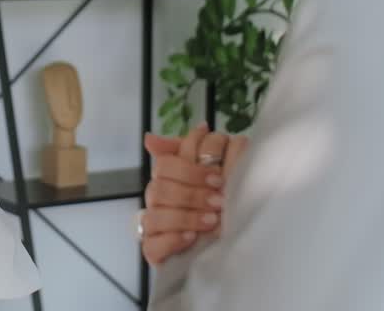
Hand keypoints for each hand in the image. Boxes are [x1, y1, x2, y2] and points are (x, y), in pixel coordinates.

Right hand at [140, 123, 248, 264]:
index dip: (189, 170)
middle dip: (191, 194)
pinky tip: (192, 237)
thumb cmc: (222, 203)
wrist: (233, 242)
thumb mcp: (218, 172)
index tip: (219, 177)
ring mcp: (153, 227)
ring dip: (186, 216)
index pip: (164, 165)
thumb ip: (197, 150)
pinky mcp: (154, 252)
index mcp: (169, 177)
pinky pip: (151, 246)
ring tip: (213, 220)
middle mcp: (158, 200)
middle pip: (158, 188)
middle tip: (219, 200)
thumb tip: (177, 131)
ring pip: (154, 216)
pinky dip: (172, 240)